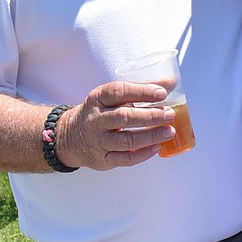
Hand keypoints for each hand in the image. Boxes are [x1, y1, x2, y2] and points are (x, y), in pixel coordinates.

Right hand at [54, 80, 176, 170]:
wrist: (70, 136)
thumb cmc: (100, 113)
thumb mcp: (112, 97)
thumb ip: (141, 89)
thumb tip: (171, 82)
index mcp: (98, 98)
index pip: (119, 91)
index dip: (142, 91)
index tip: (162, 92)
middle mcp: (96, 119)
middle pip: (124, 117)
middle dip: (150, 115)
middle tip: (170, 113)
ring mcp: (98, 141)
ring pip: (126, 140)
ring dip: (150, 136)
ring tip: (169, 131)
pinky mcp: (103, 159)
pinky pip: (125, 159)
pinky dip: (143, 154)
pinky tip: (157, 147)